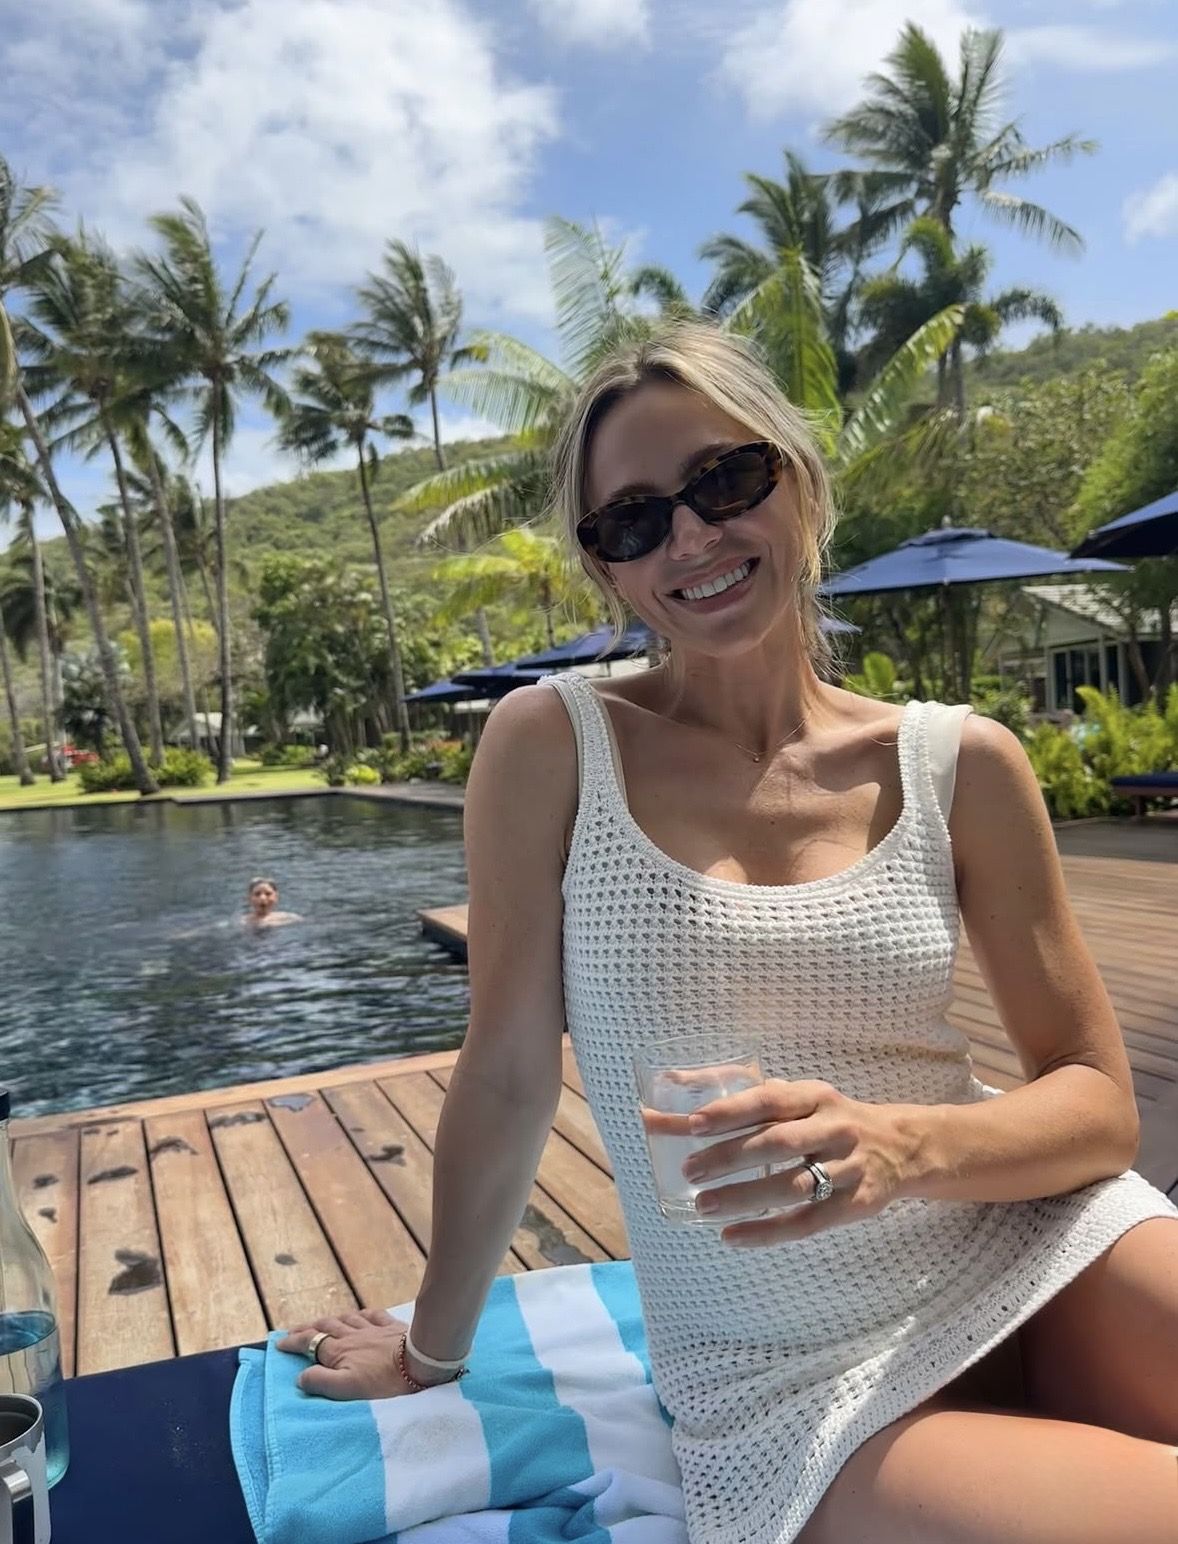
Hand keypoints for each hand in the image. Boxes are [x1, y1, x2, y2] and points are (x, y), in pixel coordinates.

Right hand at [277, 1311, 447, 1399]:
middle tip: (294, 1331)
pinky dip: (360, 1315)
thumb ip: (321, 1382)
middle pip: (325, 1326)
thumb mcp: (347, 1388)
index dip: (293, 1343)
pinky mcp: (391, 1326)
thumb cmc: (383, 1380)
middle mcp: (352, 1335)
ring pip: (346, 1318)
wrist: (420, 1361)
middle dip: (307, 1328)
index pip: (310, 1342)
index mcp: (339, 1351)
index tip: (279, 1344)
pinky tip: (360, 1316)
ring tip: (323, 1322)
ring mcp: (372, 1328)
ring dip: (330, 1320)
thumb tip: (300, 1376)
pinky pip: (371, 1316)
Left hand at [664, 1078, 921, 1246]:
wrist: (902, 1148)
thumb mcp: (800, 1100)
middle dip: (731, 1157)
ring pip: (794, 1186)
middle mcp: (835, 1128)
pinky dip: (768, 1232)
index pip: (771, 1099)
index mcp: (816, 1096)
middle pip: (779, 1143)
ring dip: (746, 1197)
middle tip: (690, 1171)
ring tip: (703, 1206)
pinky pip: (808, 1223)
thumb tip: (672, 1090)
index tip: (693, 1124)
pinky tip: (733, 1237)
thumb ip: (746, 1101)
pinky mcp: (855, 1205)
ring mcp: (848, 1168)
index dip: (732, 1111)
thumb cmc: (830, 1120)